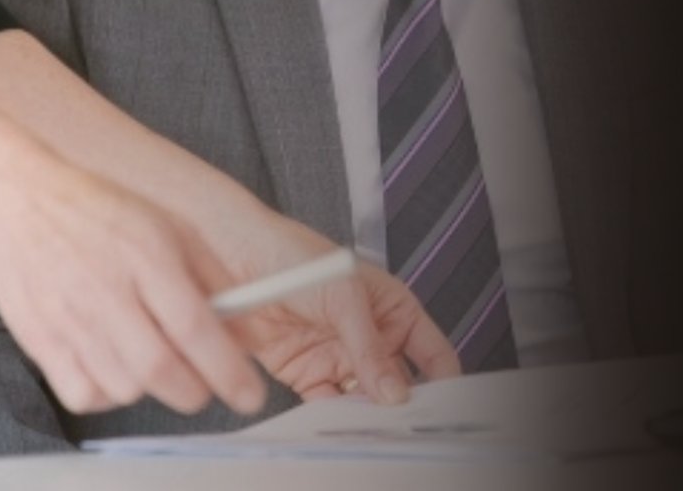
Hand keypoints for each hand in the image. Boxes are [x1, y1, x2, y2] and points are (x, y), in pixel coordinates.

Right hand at [0, 163, 267, 416]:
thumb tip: (251, 326)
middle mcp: (107, 292)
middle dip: (195, 391)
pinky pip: (83, 395)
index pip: (194, 328)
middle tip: (206, 385)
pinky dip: (108, 395)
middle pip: (159, 370)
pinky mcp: (40, 341)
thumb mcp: (171, 227)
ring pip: (124, 388)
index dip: (227, 370)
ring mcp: (69, 320)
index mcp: (147, 257)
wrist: (21, 202)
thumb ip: (215, 277)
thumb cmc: (103, 213)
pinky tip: (116, 368)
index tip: (249, 396)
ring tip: (156, 361)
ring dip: (153, 389)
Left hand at [216, 216, 461, 403]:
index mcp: (393, 309)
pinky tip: (337, 423)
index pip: (431, 350)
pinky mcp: (306, 374)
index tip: (448, 405)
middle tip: (405, 424)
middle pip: (399, 382)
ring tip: (371, 428)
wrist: (235, 260)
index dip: (444, 378)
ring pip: (364, 398)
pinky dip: (333, 417)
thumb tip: (395, 392)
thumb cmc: (294, 254)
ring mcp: (339, 356)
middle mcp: (370, 337)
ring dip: (367, 414)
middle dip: (404, 404)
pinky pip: (327, 404)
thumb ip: (371, 347)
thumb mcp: (345, 296)